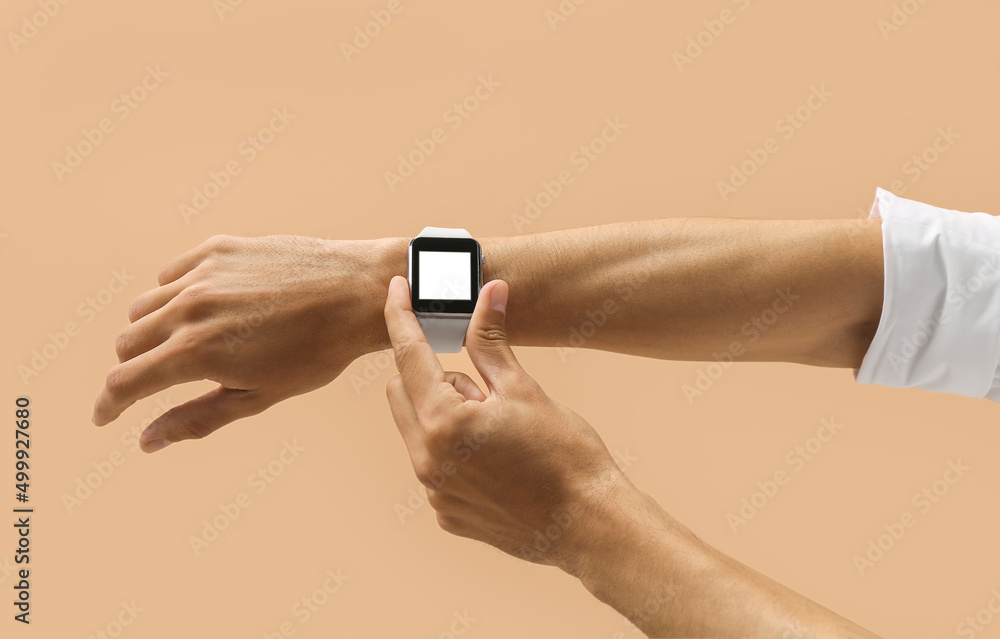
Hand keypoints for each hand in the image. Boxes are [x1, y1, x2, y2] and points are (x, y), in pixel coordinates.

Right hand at [92, 234, 393, 451]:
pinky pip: (171, 274)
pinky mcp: (217, 248)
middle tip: (156, 381)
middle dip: (134, 369)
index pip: (125, 382)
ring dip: (151, 332)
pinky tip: (202, 308)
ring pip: (144, 307)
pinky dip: (174, 295)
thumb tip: (146, 441)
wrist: (357, 293)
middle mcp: (189, 308)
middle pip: (127, 343)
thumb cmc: (316, 353)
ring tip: (185, 345)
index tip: (104, 417)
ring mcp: (202, 273)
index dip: (108, 406)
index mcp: (196, 352)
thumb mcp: (258, 396)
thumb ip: (196, 418)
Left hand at [383, 275, 626, 568]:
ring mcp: (435, 492)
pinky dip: (452, 450)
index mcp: (444, 422)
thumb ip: (491, 340)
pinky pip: (433, 465)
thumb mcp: (524, 388)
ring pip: (416, 430)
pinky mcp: (445, 512)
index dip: (401, 315)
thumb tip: (489, 293)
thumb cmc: (565, 455)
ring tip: (496, 427)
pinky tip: (495, 459)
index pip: (408, 354)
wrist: (589, 524)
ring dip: (443, 413)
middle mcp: (427, 461)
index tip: (396, 289)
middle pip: (400, 392)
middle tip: (481, 384)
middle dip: (428, 373)